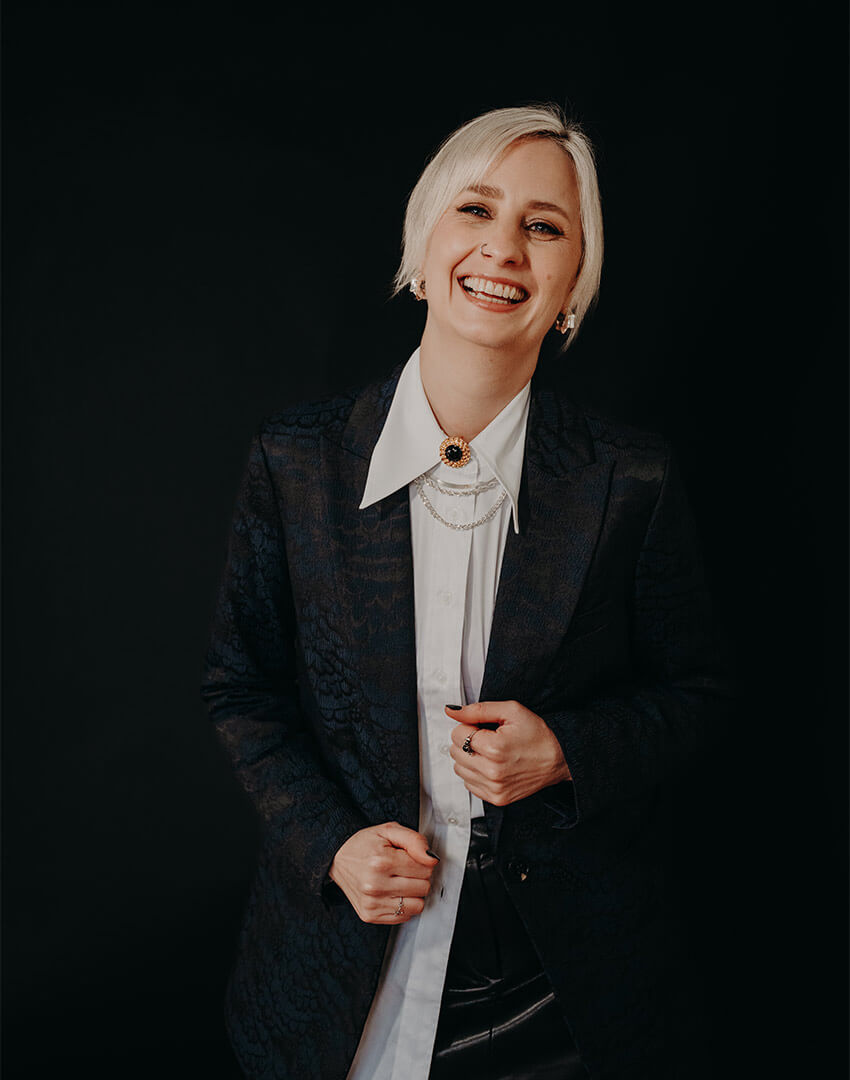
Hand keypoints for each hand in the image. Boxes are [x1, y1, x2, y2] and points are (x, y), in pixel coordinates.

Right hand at [329, 821, 438, 923]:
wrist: (337, 858)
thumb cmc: (364, 844)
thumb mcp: (389, 830)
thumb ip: (414, 841)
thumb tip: (431, 860)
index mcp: (382, 861)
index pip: (426, 869)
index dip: (422, 862)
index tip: (410, 858)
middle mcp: (375, 885)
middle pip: (423, 887)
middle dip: (418, 877)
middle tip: (404, 869)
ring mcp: (372, 903)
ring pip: (417, 906)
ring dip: (413, 893)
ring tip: (400, 882)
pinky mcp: (370, 915)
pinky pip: (404, 917)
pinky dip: (403, 906)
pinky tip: (392, 893)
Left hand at [447, 701, 570, 806]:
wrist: (559, 759)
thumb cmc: (538, 734)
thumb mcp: (511, 711)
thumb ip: (478, 710)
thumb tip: (451, 711)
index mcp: (494, 748)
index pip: (457, 733)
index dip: (469, 726)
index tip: (484, 727)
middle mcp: (492, 771)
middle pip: (455, 751)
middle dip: (467, 741)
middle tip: (488, 738)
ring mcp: (494, 788)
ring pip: (459, 768)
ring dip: (470, 758)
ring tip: (490, 752)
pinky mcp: (497, 798)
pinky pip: (469, 784)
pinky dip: (476, 773)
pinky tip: (491, 765)